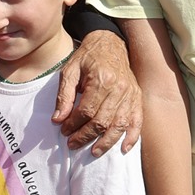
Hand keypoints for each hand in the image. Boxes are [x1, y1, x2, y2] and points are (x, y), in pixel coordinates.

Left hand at [54, 32, 140, 154]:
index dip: (74, 124)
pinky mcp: (137, 98)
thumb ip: (64, 96)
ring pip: (119, 124)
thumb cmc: (87, 57)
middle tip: (73, 143)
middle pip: (102, 121)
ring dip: (106, 142)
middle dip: (86, 136)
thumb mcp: (69, 71)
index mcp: (101, 79)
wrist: (109, 43)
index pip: (86, 111)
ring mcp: (130, 94)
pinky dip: (132, 137)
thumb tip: (57, 120)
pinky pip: (137, 121)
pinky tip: (123, 148)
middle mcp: (119, 88)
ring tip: (94, 152)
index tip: (64, 131)